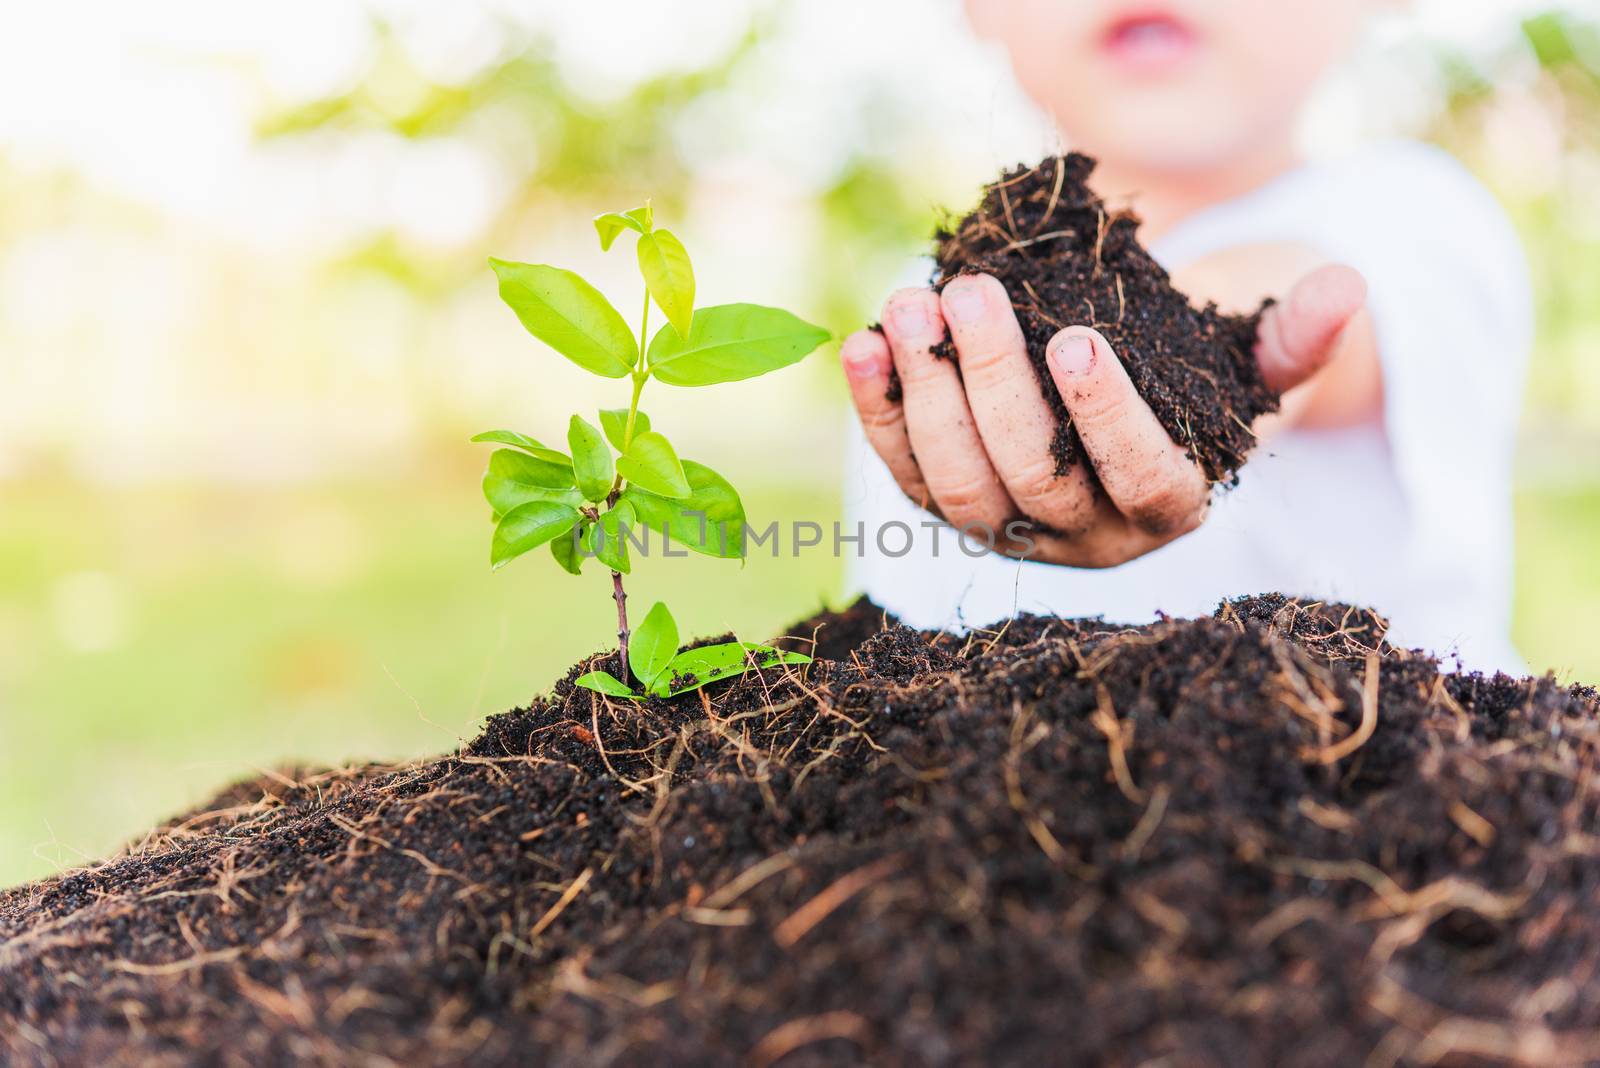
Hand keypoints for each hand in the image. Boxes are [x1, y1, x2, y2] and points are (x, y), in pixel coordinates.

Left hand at [840, 264, 1367, 566]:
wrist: (1130, 398)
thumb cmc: (1199, 375)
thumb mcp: (1252, 357)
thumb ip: (1295, 336)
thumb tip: (1350, 286)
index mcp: (1169, 508)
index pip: (1141, 478)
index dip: (1108, 417)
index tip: (1076, 338)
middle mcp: (1086, 537)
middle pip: (1031, 479)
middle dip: (994, 384)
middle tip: (971, 293)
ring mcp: (1012, 529)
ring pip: (958, 485)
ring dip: (927, 395)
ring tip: (915, 304)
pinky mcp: (953, 505)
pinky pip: (905, 470)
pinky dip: (879, 410)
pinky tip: (863, 341)